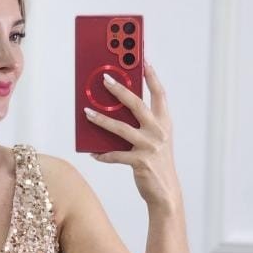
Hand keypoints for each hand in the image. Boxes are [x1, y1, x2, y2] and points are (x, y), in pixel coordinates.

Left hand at [84, 61, 181, 210]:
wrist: (166, 192)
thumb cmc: (157, 163)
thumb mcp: (155, 140)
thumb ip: (142, 124)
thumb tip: (115, 111)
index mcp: (165, 122)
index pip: (159, 93)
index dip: (151, 76)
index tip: (143, 59)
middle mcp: (159, 131)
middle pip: (137, 104)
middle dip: (119, 90)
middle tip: (105, 79)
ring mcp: (150, 146)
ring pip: (120, 128)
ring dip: (101, 120)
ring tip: (87, 113)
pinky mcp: (140, 162)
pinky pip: (115, 155)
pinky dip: (103, 154)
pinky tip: (93, 153)